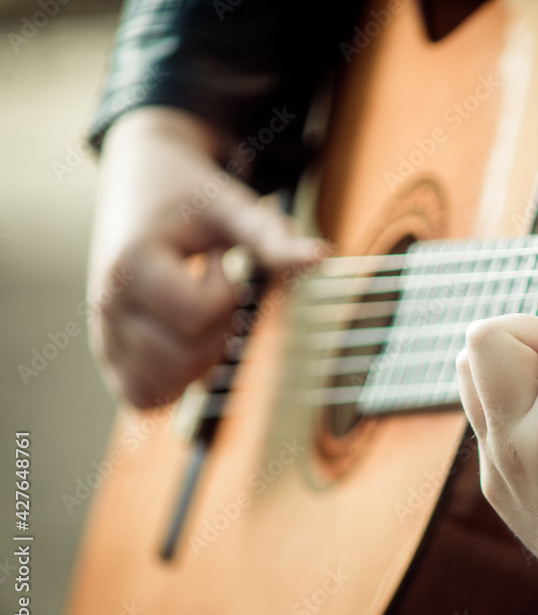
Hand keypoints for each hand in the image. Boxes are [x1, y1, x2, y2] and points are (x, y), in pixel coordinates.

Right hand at [88, 107, 323, 407]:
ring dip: (201, 358)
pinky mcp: (108, 354)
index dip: (227, 294)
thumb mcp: (232, 207)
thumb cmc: (189, 195)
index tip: (219, 262)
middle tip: (211, 285)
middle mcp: (106, 305)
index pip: (198, 316)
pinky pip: (144, 397)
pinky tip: (185, 340)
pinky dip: (175, 382)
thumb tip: (322, 256)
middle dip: (220, 328)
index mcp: (130, 265)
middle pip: (187, 356)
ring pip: (167, 386)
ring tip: (194, 308)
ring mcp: (103, 334)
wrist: (142, 182)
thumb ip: (273, 237)